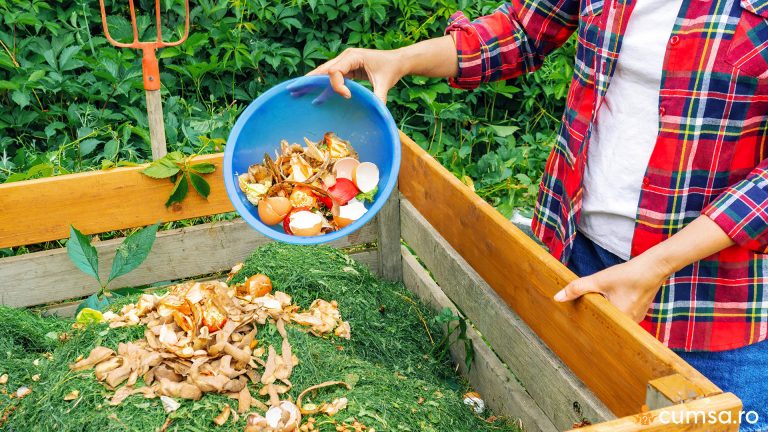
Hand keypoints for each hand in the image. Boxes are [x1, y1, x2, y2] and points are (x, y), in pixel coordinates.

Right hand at [306, 36, 458, 103]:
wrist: (397, 62)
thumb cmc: (391, 69)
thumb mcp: (385, 83)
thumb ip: (379, 97)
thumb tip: (377, 113)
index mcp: (353, 57)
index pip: (335, 70)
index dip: (337, 85)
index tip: (348, 96)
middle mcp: (345, 58)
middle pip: (323, 69)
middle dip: (309, 80)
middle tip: (294, 89)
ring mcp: (345, 63)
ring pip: (325, 74)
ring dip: (312, 83)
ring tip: (295, 92)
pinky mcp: (347, 70)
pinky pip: (332, 79)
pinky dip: (323, 88)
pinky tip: (315, 99)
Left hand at [553, 253, 671, 321]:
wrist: (653, 268)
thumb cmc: (628, 275)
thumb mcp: (598, 280)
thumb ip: (577, 288)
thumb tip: (558, 297)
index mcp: (619, 320)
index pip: (598, 330)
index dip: (586, 328)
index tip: (575, 330)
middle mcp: (629, 324)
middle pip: (605, 324)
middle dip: (594, 320)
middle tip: (578, 321)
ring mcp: (636, 319)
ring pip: (614, 319)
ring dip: (604, 313)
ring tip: (591, 310)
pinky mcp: (638, 312)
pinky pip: (622, 314)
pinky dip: (614, 308)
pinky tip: (607, 302)